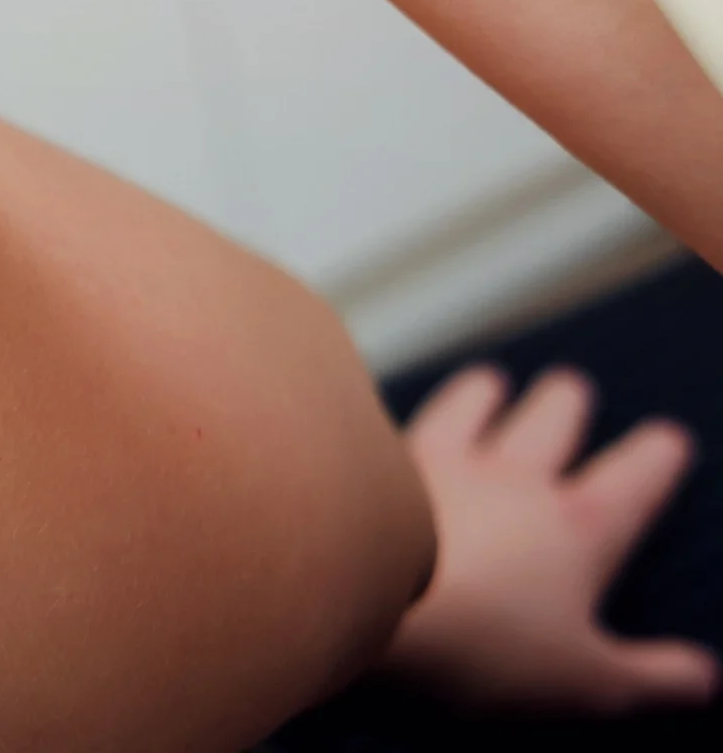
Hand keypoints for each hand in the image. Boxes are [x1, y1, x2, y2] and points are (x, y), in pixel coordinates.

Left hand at [382, 363, 717, 713]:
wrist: (370, 582)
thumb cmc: (484, 641)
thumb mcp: (588, 679)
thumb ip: (650, 676)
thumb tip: (705, 677)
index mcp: (576, 529)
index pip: (630, 484)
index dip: (654, 460)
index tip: (670, 437)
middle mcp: (513, 478)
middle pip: (548, 424)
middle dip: (565, 405)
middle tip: (572, 385)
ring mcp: (443, 460)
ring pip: (471, 409)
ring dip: (483, 393)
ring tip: (490, 380)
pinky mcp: (379, 460)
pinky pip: (399, 423)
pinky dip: (404, 414)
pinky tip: (391, 407)